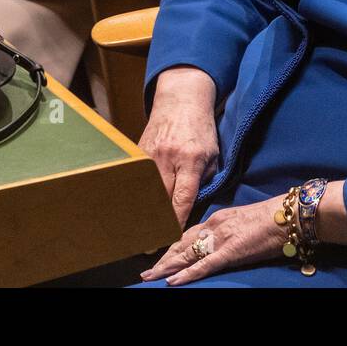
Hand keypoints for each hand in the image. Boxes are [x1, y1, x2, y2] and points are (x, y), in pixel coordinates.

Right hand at [139, 67, 218, 224]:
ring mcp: (151, 154)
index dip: (177, 221)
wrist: (182, 99)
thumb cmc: (201, 129)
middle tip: (153, 245)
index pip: (183, 198)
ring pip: (145, 190)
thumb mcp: (213, 154)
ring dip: (143, 212)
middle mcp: (169, 158)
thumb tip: (193, 205)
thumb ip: (204, 180)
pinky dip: (136, 194)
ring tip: (140, 234)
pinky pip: (137, 179)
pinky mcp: (139, 151)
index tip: (173, 238)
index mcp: (191, 159)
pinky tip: (133, 209)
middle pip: (160, 198)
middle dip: (157, 223)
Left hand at [140, 196, 286, 285]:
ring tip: (151, 277)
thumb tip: (221, 242)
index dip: (172, 247)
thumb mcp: (243, 221)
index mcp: (218, 218)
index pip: (188, 234)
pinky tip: (173, 282)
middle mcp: (214, 226)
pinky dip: (187, 274)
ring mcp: (221, 238)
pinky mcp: (231, 251)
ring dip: (168, 267)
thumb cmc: (273, 219)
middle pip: (182, 243)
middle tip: (147, 271)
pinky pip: (204, 265)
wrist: (289, 215)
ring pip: (187, 254)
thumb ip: (229, 229)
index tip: (160, 256)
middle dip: (164, 258)